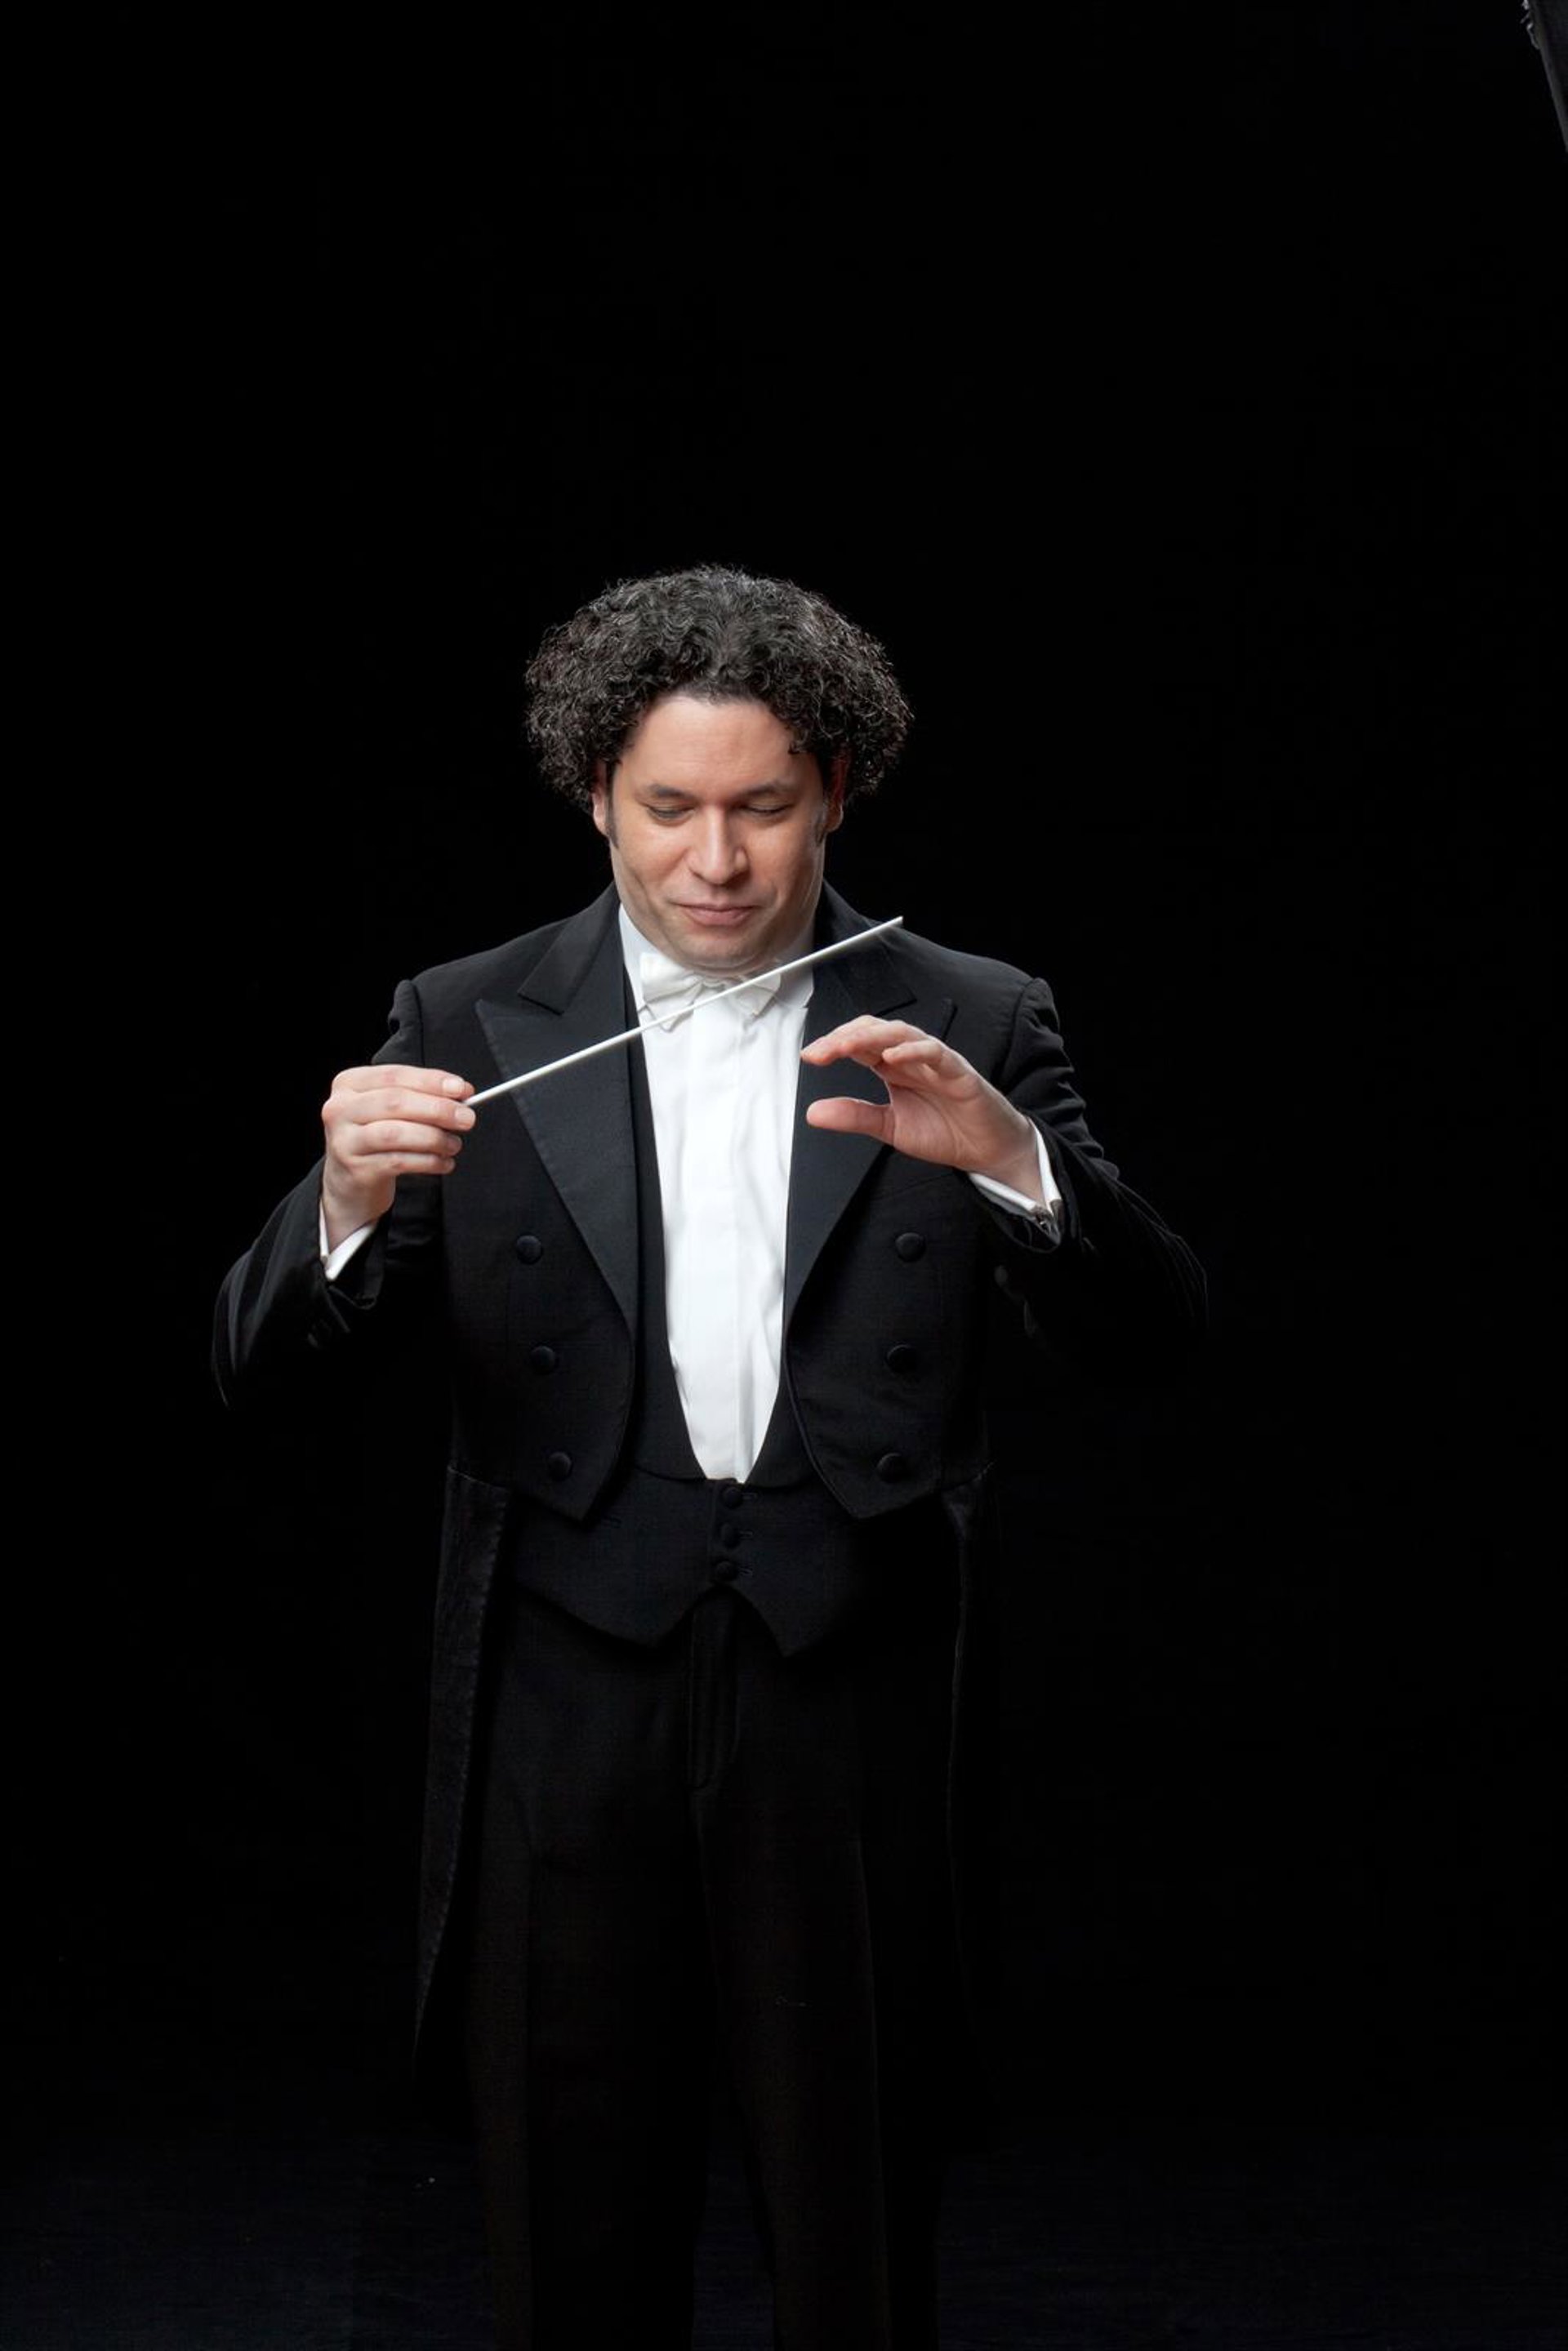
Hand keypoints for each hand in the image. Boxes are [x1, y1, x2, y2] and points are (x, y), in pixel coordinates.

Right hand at [320, 1064, 474, 1246]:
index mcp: (349, 1083)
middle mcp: (340, 1109)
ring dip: (434, 1138)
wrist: (348, 1181)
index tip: (462, 1090)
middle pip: (395, 1102)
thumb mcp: (387, 1110)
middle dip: (438, 1109)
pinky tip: (443, 1163)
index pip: (395, 1075)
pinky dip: (428, 1161)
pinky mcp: (356, 1169)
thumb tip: (460, 1094)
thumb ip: (419, 1097)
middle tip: (467, 1118)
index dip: (432, 1081)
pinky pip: (399, 1161)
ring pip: (396, 1133)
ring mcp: (344, 1140)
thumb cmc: (375, 1138)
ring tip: (454, 1144)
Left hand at [801, 1018, 1043, 1198]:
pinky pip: (937, 1054)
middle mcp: (913, 1058)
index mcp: (894, 1067)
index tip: (809, 1056)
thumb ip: (855, 1117)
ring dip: (872, 1037)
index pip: (860, 1044)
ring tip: (846, 1046)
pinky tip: (893, 1057)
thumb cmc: (945, 1131)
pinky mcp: (960, 1073)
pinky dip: (915, 1052)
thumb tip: (814, 1113)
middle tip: (820, 1052)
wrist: (986, 1150)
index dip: (834, 1044)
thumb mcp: (889, 1127)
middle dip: (845, 1037)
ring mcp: (936, 1062)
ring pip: (903, 1035)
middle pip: (876, 1032)